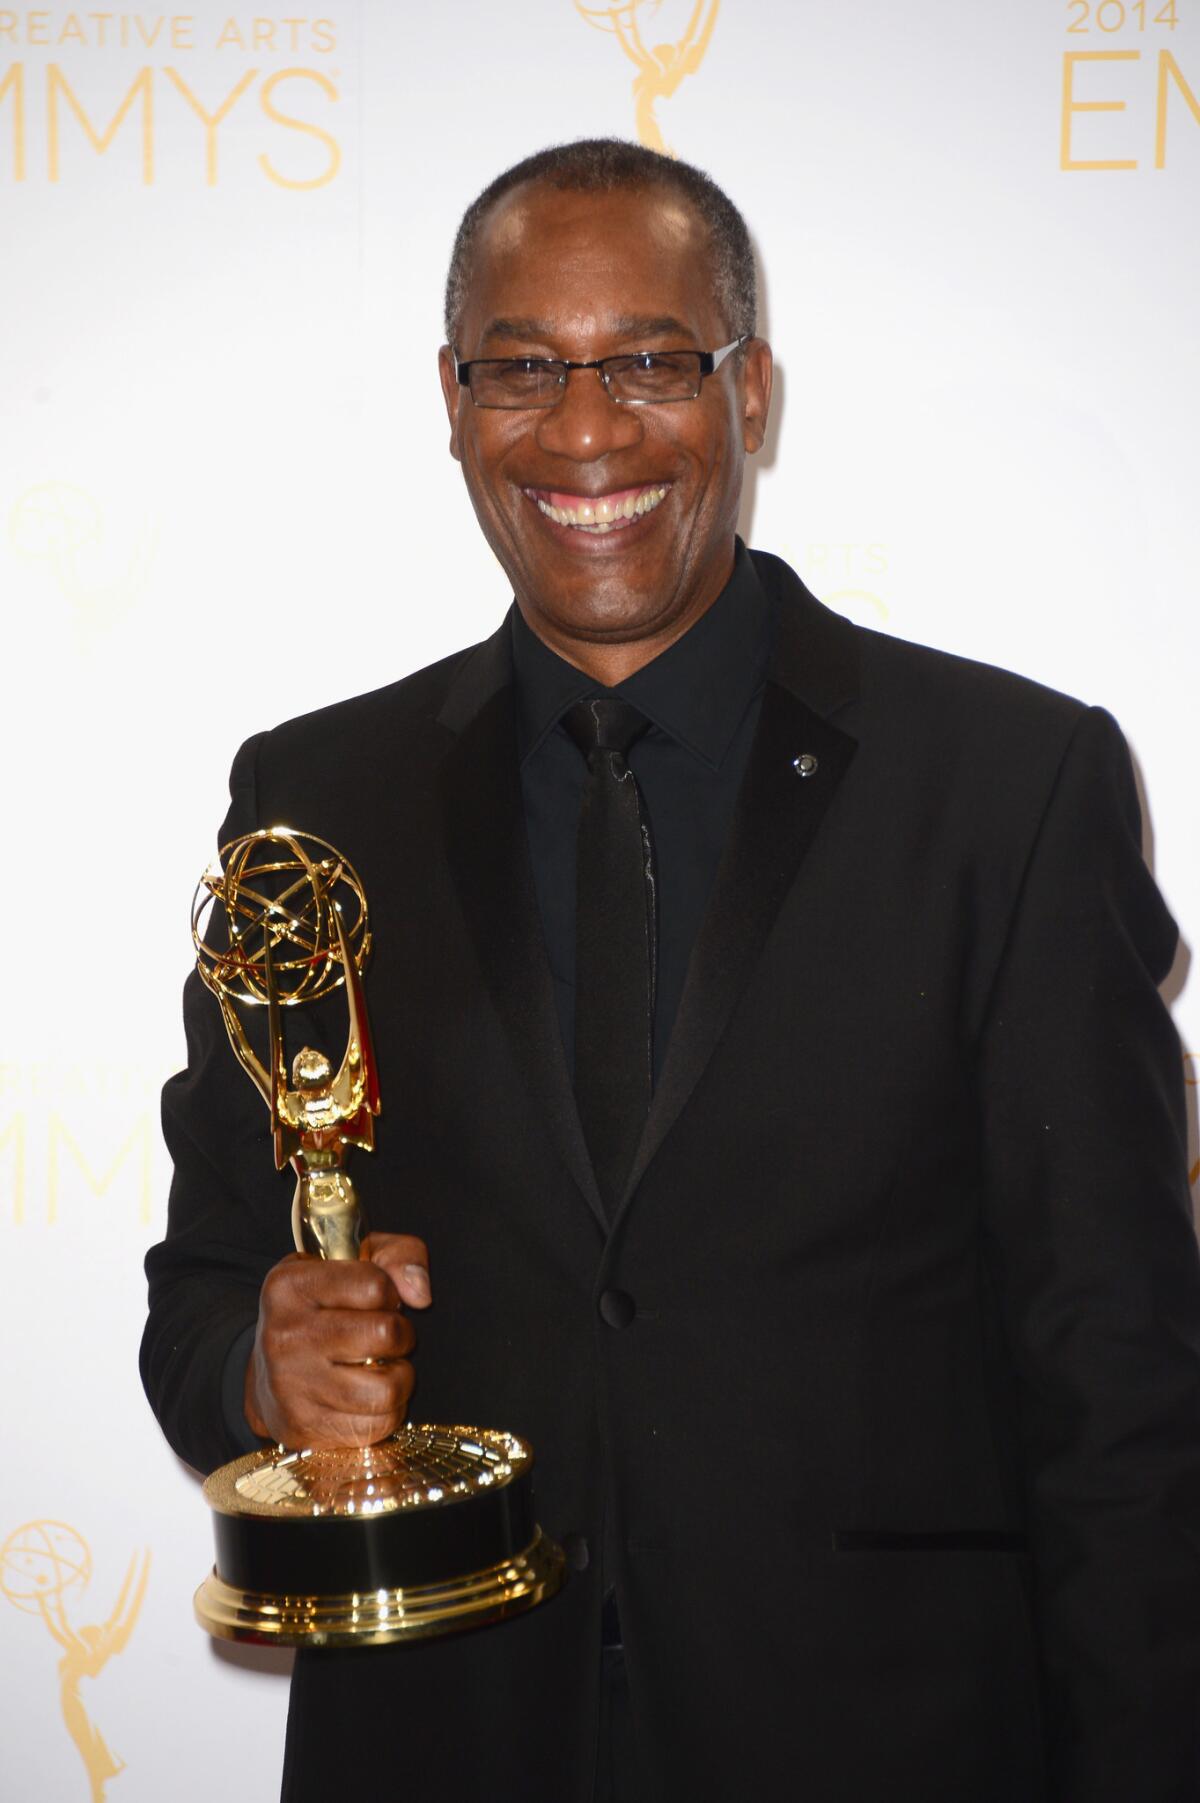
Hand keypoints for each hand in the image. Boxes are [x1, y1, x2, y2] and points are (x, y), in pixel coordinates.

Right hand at [243, 1232, 431, 1449]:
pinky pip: (376, 1427)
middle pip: (385, 1334)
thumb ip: (401, 1256)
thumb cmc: (325, 1308)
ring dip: (399, 1378)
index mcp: (289, 1286)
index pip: (376, 1286)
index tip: (375, 1302)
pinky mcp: (303, 1427)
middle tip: (384, 1338)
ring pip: (386, 1389)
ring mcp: (290, 1386)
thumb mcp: (355, 1261)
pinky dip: (386, 1413)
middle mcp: (283, 1335)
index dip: (389, 1294)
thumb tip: (420, 1295)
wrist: (268, 1372)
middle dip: (399, 1336)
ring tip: (382, 1368)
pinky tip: (368, 1398)